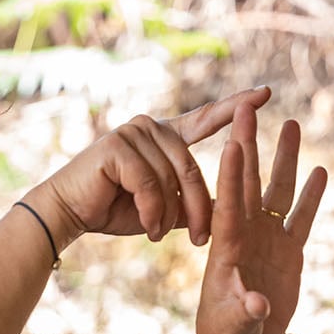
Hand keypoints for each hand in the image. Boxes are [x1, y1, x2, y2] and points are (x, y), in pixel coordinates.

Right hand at [34, 86, 271, 245]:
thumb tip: (221, 208)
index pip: (205, 119)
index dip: (235, 107)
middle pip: (192, 168)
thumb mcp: (160, 206)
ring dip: (170, 216)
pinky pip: (150, 184)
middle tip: (199, 240)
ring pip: (172, 178)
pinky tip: (148, 228)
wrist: (68, 214)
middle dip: (198, 208)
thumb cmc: (112, 209)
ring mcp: (132, 133)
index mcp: (164, 136)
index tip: (265, 94)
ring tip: (158, 235)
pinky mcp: (116, 147)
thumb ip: (186, 199)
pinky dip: (152, 212)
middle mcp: (150, 127)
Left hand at [195, 103, 326, 333]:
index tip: (233, 140)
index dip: (231, 172)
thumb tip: (258, 303)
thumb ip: (245, 311)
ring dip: (284, 158)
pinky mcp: (288, 251)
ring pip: (277, 190)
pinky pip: (301, 217)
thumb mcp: (232, 325)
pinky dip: (311, 195)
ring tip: (291, 123)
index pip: (228, 202)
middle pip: (249, 180)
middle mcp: (246, 233)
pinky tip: (320, 170)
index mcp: (227, 246)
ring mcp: (268, 239)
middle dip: (249, 142)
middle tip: (248, 105)